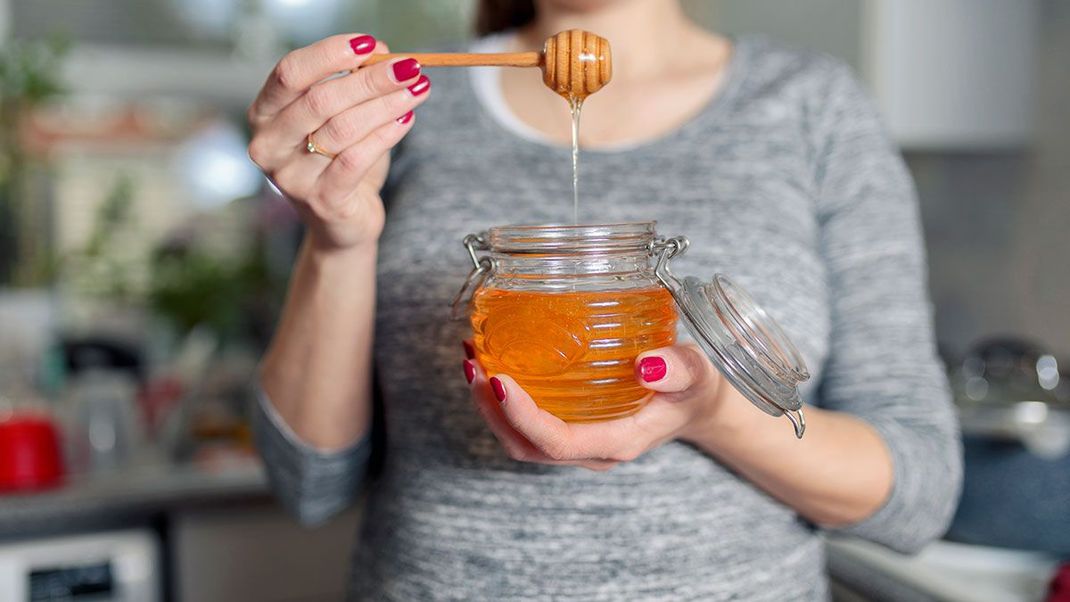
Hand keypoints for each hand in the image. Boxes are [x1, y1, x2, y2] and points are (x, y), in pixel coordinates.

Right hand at [247, 34, 430, 250]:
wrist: (341, 222)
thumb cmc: (338, 160)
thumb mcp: (340, 117)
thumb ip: (351, 84)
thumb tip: (380, 53)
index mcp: (265, 114)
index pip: (290, 72)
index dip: (329, 53)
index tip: (370, 43)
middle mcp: (269, 145)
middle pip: (321, 99)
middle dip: (371, 80)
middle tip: (409, 67)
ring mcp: (292, 177)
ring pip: (343, 129)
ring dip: (386, 105)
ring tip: (418, 90)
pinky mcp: (322, 201)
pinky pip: (357, 160)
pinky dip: (386, 136)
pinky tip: (407, 120)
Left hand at [462, 341, 746, 470]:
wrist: (696, 406)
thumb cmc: (694, 389)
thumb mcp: (696, 374)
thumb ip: (677, 370)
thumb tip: (647, 365)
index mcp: (617, 442)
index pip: (557, 442)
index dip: (522, 417)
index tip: (499, 381)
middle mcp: (590, 451)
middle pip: (526, 446)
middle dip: (492, 410)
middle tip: (474, 364)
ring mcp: (577, 444)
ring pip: (519, 440)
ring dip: (489, 405)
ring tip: (472, 360)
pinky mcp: (568, 429)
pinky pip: (525, 425)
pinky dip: (501, 399)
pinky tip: (491, 363)